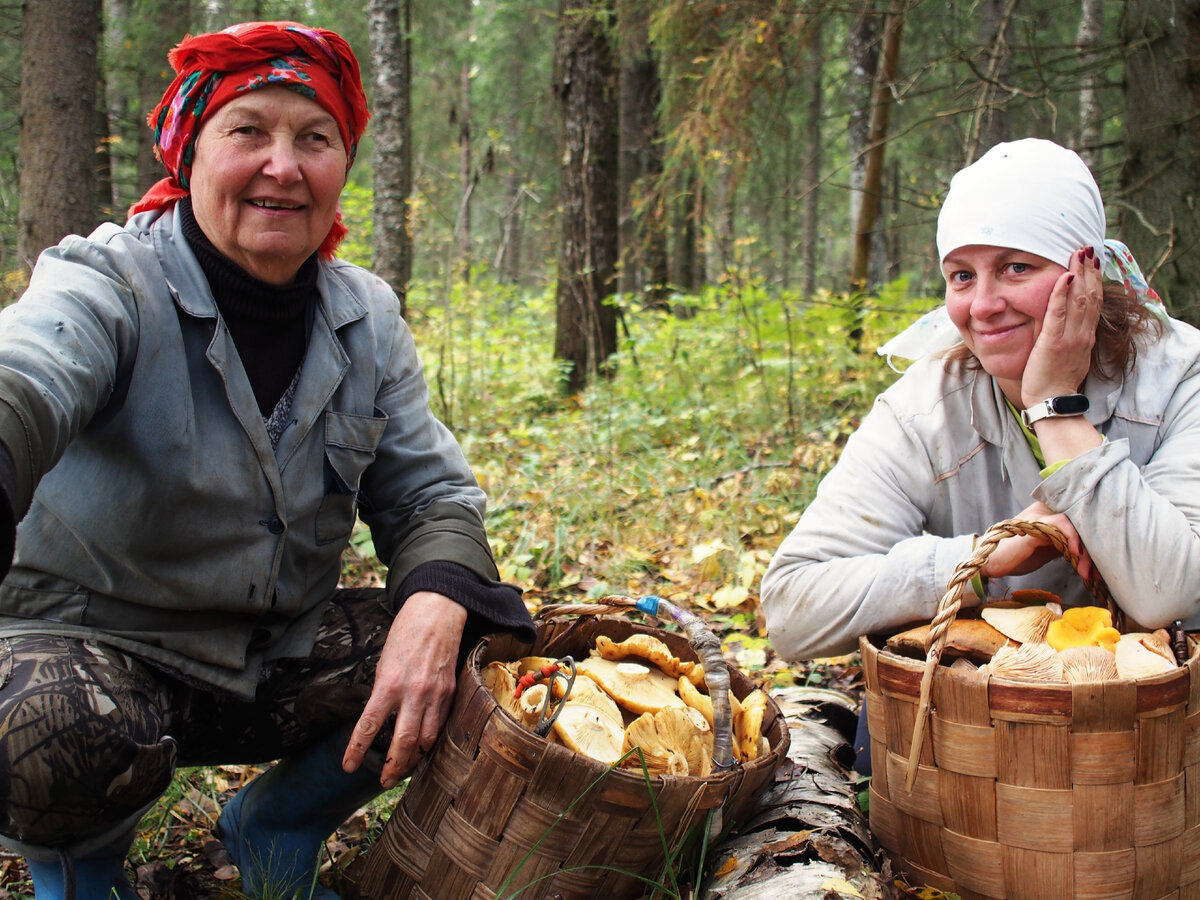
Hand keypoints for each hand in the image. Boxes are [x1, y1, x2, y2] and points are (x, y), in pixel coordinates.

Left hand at [341, 590, 467, 787]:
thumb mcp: (384, 661)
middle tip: (385, 781)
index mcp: (389, 682)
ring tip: (404, 769)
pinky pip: (441, 724)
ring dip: (414, 758)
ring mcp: (435, 693)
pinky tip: (424, 747)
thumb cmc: (406, 633)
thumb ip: (383, 691)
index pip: (369, 725)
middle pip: (403, 741)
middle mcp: (414, 691)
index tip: (348, 766)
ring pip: (426, 739)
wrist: (438, 612)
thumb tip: (380, 718)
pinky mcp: (451, 691)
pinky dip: (431, 740)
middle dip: (393, 766)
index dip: (357, 749)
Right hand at [980, 502, 1094, 582]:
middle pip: (1081, 523)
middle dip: (1094, 549)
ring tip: (1087, 571)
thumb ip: (1067, 544)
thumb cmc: (1019, 555)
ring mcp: (1039, 515)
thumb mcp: (1049, 549)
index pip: (1081, 522)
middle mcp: (1046, 509)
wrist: (991, 561)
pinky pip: (1061, 524)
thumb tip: (1094, 555)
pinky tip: (1076, 553)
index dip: (1095, 543)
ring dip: (1085, 551)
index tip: (1103, 567)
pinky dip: (1072, 537)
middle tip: (1099, 573)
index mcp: (1051, 513)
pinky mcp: (1033, 525)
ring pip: (1074, 525)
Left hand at [1021, 245, 1102, 406]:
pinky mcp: (1053, 342)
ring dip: (1079, 274)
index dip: (1094, 280)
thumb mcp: (1068, 354)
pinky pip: (1058, 314)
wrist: (1051, 402)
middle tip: (1087, 249)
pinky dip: (1062, 293)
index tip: (1093, 261)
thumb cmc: (1054, 379)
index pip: (1093, 302)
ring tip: (1078, 254)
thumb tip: (1065, 321)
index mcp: (1085, 336)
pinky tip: (1064, 276)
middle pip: (1090, 296)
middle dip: (1089, 271)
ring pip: (1079, 300)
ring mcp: (1070, 337)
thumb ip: (1069, 336)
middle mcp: (1082, 334)